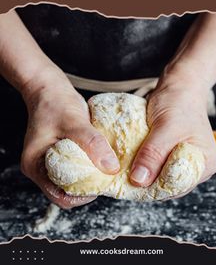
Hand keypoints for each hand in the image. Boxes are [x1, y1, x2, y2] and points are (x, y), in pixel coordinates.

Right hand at [20, 66, 119, 208]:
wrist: (50, 87)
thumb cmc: (55, 102)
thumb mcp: (74, 122)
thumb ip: (92, 144)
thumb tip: (111, 167)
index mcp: (35, 165)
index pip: (59, 196)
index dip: (82, 196)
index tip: (101, 184)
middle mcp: (41, 167)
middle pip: (67, 190)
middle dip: (88, 187)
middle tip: (107, 177)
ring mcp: (50, 160)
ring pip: (73, 178)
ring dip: (90, 175)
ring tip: (106, 168)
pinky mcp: (61, 153)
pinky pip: (76, 165)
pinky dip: (89, 164)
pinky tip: (101, 157)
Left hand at [129, 68, 215, 195]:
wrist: (178, 86)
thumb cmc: (178, 102)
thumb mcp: (166, 127)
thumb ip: (154, 154)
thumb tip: (139, 181)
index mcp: (204, 162)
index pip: (178, 185)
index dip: (154, 187)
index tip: (131, 183)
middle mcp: (196, 166)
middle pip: (169, 185)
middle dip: (147, 182)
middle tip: (124, 178)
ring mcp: (182, 161)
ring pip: (160, 177)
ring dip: (143, 174)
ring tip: (125, 170)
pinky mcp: (170, 154)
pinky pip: (155, 166)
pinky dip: (143, 165)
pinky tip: (131, 162)